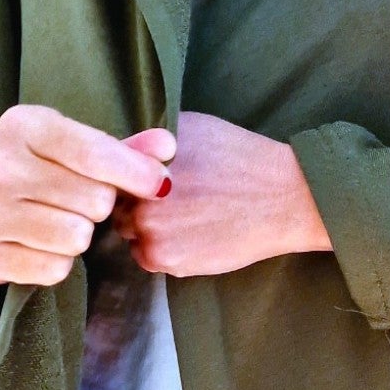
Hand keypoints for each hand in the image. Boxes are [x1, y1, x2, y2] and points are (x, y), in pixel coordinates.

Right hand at [0, 106, 174, 287]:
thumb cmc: (44, 169)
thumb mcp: (79, 147)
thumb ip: (126, 150)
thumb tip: (166, 147)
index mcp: (24, 126)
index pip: (95, 153)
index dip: (136, 173)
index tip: (160, 186)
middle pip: (94, 200)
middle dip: (100, 206)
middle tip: (81, 202)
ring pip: (76, 237)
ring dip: (81, 235)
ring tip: (61, 221)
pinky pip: (55, 269)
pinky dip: (59, 262)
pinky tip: (43, 245)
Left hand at [112, 111, 330, 277]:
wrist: (281, 197)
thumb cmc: (239, 157)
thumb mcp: (188, 129)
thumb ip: (149, 141)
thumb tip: (124, 150)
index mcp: (138, 163)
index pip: (108, 174)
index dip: (125, 177)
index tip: (142, 179)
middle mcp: (138, 199)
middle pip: (116, 207)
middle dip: (135, 204)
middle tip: (170, 200)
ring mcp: (152, 233)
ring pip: (132, 235)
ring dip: (148, 229)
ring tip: (184, 217)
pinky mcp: (170, 261)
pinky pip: (150, 258)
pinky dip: (164, 249)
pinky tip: (192, 234)